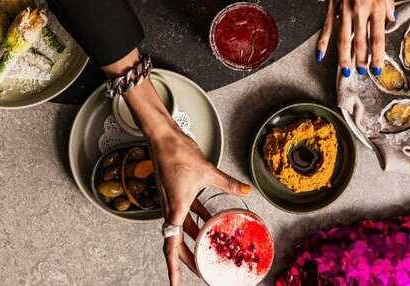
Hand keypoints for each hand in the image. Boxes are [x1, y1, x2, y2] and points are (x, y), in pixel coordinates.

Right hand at [105, 51, 250, 285]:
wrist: (163, 137)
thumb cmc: (179, 153)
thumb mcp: (207, 171)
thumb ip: (228, 184)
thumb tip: (246, 192)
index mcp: (175, 208)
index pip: (171, 244)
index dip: (173, 266)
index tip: (175, 283)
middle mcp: (172, 207)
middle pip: (176, 241)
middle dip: (186, 259)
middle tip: (200, 272)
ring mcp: (174, 200)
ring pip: (183, 227)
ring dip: (193, 239)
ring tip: (206, 251)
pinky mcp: (178, 191)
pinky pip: (188, 212)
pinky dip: (198, 219)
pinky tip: (210, 221)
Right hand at [316, 0, 394, 77]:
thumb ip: (388, 3)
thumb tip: (391, 21)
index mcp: (376, 5)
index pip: (378, 37)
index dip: (377, 56)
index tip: (378, 69)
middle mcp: (360, 10)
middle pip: (361, 42)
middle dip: (362, 61)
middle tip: (363, 73)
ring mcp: (344, 9)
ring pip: (343, 39)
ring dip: (344, 58)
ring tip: (347, 71)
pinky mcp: (330, 6)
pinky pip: (327, 28)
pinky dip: (323, 42)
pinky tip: (320, 55)